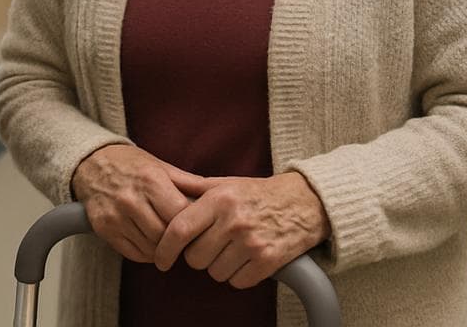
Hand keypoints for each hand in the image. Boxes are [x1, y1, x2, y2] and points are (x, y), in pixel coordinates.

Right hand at [71, 145, 203, 263]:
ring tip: (168, 240)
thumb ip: (188, 182)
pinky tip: (151, 243)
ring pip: (150, 248)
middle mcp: (131, 199)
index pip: (179, 215)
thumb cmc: (130, 164)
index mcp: (150, 181)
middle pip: (165, 235)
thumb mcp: (160, 165)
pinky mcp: (104, 229)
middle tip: (185, 238)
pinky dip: (147, 253)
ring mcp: (116, 216)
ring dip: (163, 249)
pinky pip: (133, 253)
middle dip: (178, 239)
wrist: (91, 164)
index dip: (192, 224)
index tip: (198, 226)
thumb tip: (215, 194)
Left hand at [154, 172, 330, 289]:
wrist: (305, 202)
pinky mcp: (268, 260)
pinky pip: (237, 282)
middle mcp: (234, 220)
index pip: (180, 229)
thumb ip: (195, 189)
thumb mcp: (227, 183)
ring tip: (233, 249)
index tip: (161, 259)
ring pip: (215, 272)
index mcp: (220, 199)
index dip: (165, 249)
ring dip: (220, 266)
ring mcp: (251, 241)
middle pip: (195, 258)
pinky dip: (239, 276)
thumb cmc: (259, 193)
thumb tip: (165, 190)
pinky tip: (247, 259)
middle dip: (199, 256)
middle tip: (212, 245)